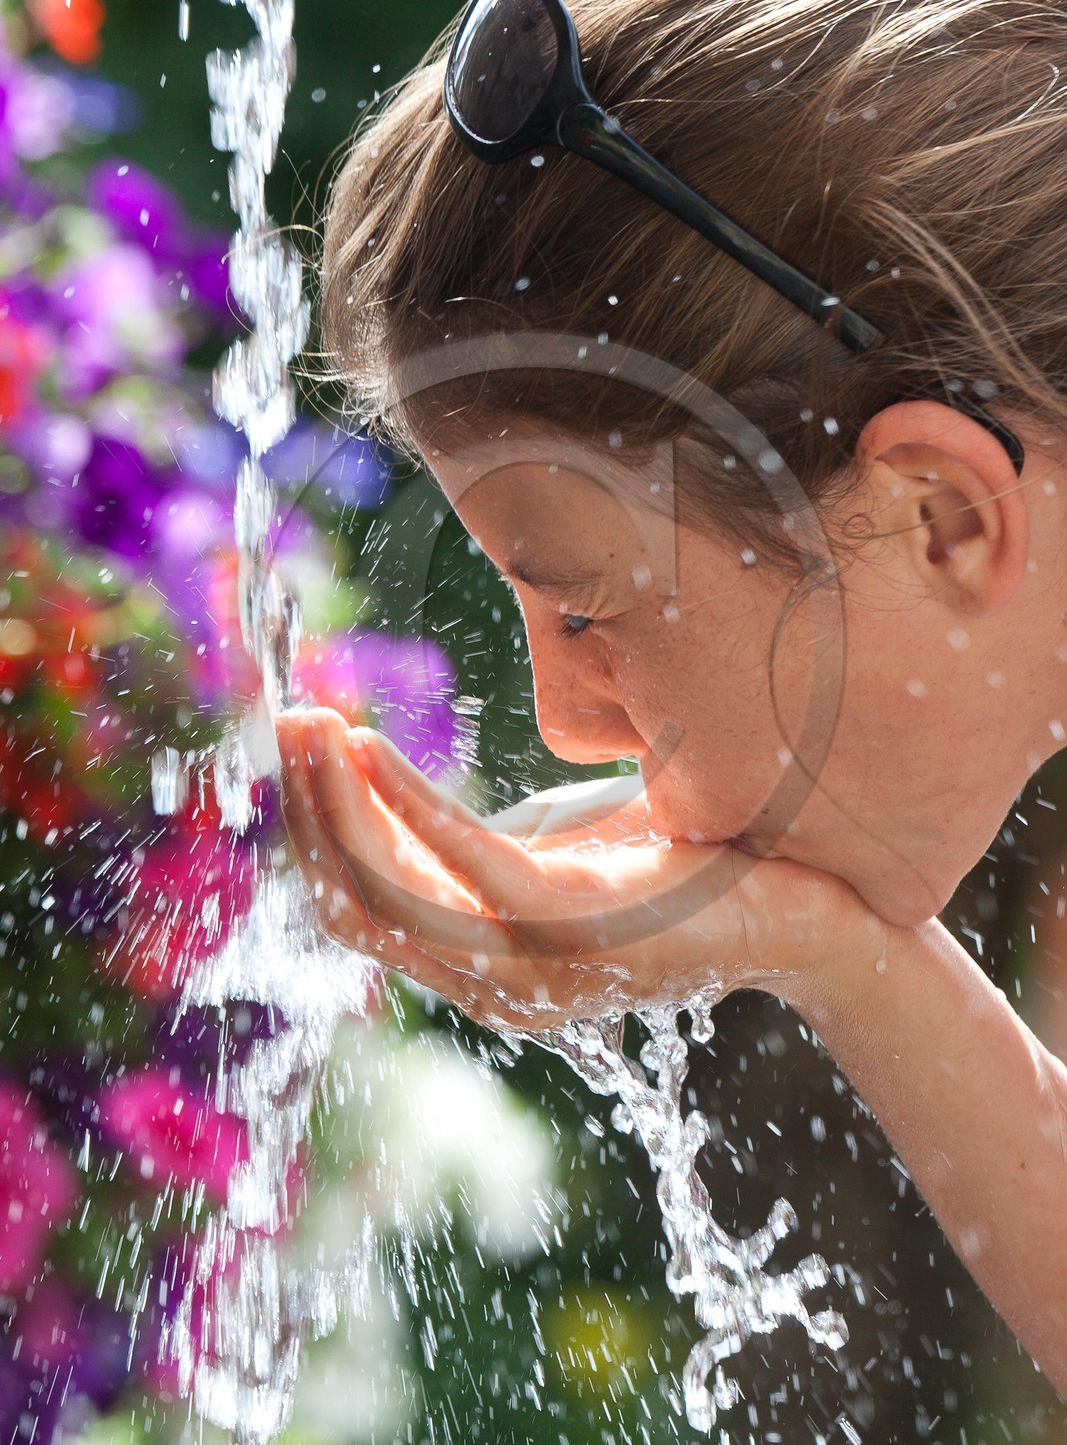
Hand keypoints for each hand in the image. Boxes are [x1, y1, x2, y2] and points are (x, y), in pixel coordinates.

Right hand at [275, 707, 872, 1031]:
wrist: (817, 898)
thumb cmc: (683, 860)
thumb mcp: (556, 846)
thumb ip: (475, 844)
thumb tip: (388, 786)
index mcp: (486, 969)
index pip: (359, 914)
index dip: (314, 835)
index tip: (296, 749)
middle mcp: (496, 987)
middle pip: (355, 909)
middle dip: (307, 813)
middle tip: (287, 719)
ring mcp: (536, 968)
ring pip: (390, 895)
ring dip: (338, 804)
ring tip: (314, 722)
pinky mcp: (579, 927)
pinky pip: (462, 866)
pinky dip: (403, 804)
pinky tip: (372, 746)